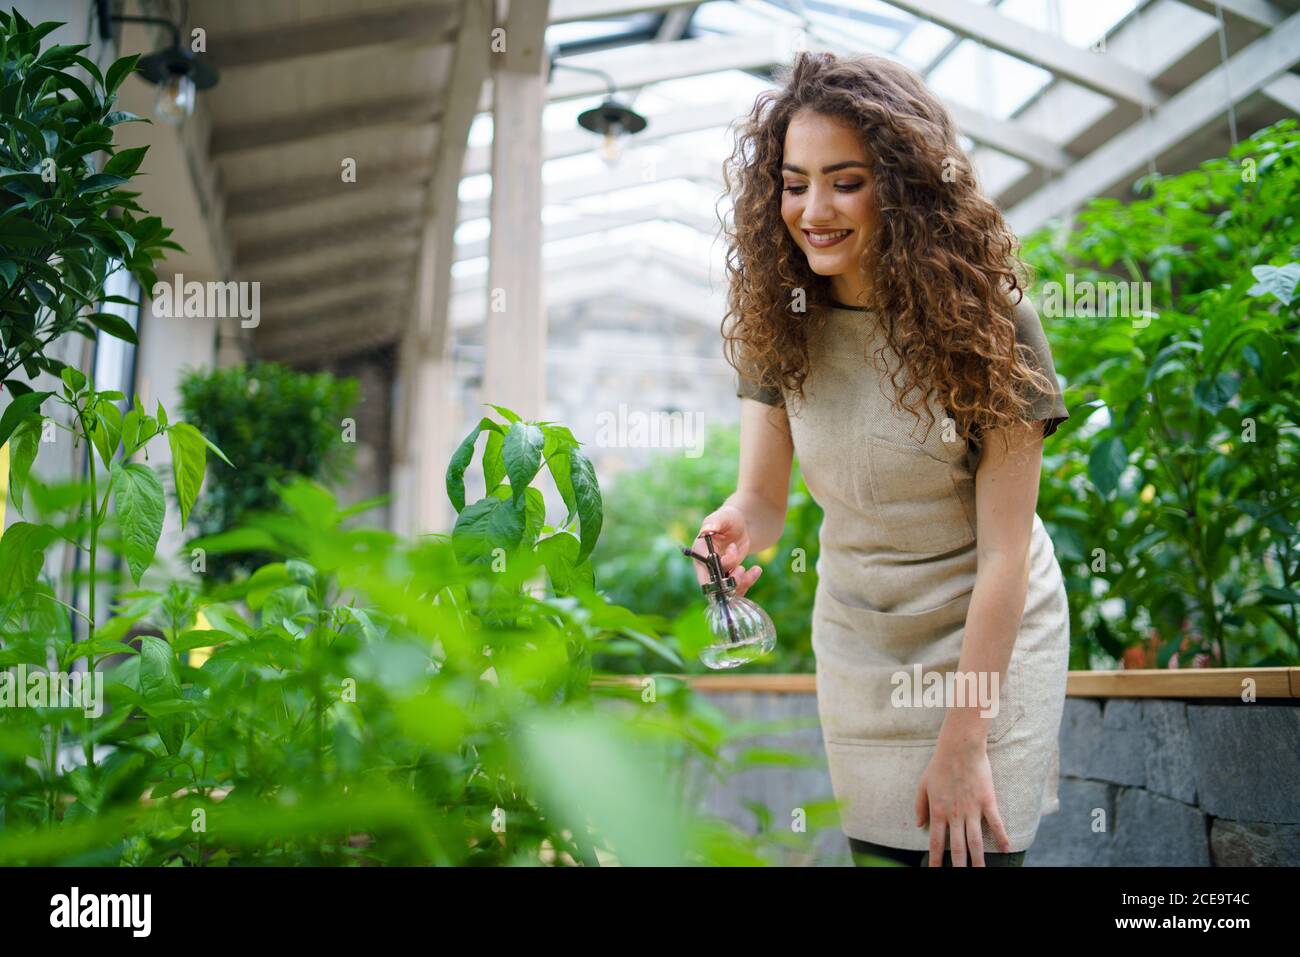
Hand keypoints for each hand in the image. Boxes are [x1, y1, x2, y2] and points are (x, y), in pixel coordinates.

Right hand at [694, 505, 761, 596]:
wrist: (740, 525)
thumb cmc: (728, 518)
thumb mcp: (723, 517)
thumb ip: (714, 523)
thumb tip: (705, 530)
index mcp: (700, 551)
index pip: (703, 567)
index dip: (717, 567)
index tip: (732, 553)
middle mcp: (705, 565)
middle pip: (712, 584)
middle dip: (728, 582)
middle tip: (741, 568)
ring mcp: (717, 573)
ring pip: (725, 590)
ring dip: (740, 583)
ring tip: (752, 568)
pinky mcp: (729, 576)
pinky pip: (736, 587)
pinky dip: (748, 582)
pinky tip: (757, 569)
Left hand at [914, 732, 1011, 866]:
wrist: (959, 748)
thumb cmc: (939, 765)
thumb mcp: (923, 785)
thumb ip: (920, 806)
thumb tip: (919, 825)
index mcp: (938, 811)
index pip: (936, 842)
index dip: (935, 859)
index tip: (935, 871)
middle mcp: (955, 814)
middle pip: (957, 847)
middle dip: (959, 865)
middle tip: (961, 876)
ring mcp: (972, 809)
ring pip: (976, 841)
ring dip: (978, 859)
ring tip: (980, 871)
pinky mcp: (988, 801)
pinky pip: (996, 823)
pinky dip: (1001, 837)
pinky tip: (1006, 850)